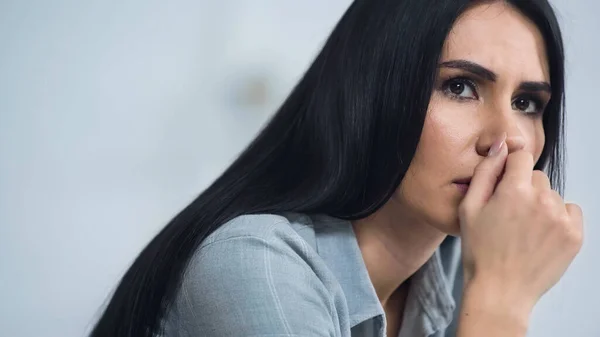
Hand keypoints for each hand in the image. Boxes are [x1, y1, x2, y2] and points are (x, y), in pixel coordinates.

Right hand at [458, 133, 582, 309]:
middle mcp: (542, 200)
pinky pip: (570, 211)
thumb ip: (485, 172)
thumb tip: (500, 147)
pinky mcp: (574, 235)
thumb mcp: (469, 208)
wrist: (500, 291)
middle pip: (537, 177)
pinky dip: (558, 218)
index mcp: (514, 190)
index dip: (509, 168)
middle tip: (508, 215)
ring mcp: (561, 218)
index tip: (504, 184)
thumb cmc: (480, 251)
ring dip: (540, 205)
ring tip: (523, 230)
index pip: (520, 156)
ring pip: (553, 195)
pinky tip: (540, 235)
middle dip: (524, 188)